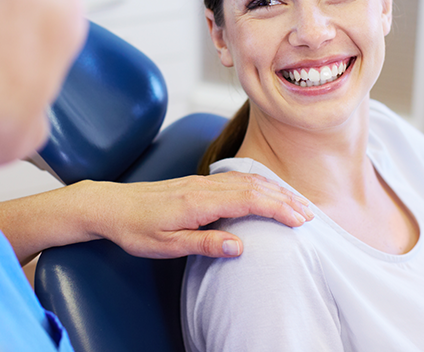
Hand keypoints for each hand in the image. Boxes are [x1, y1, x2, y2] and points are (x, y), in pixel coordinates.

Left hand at [87, 172, 313, 258]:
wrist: (113, 205)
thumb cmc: (137, 228)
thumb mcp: (166, 245)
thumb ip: (203, 243)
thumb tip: (240, 246)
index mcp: (198, 202)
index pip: (249, 200)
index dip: (278, 208)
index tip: (300, 220)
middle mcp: (204, 186)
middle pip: (253, 186)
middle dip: (284, 198)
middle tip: (309, 213)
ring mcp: (201, 181)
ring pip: (246, 179)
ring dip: (273, 189)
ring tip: (295, 201)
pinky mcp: (198, 182)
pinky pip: (235, 178)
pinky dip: (257, 184)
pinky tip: (264, 189)